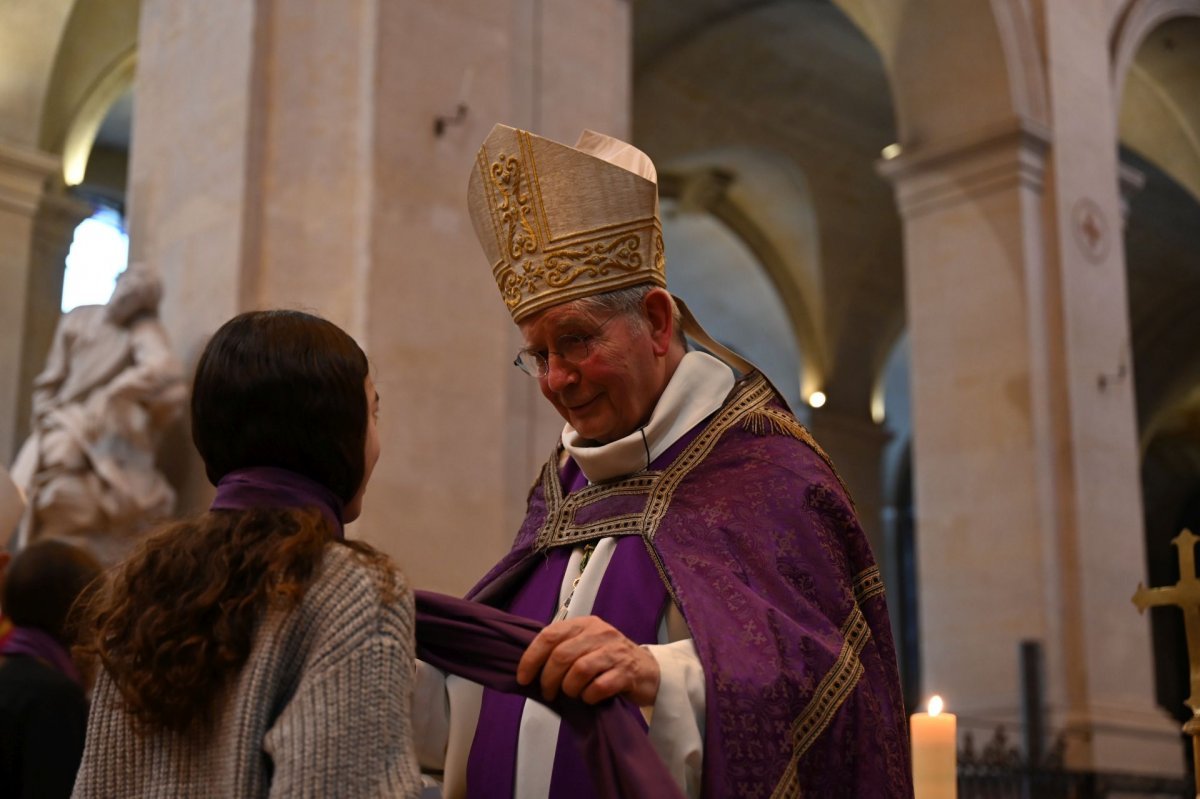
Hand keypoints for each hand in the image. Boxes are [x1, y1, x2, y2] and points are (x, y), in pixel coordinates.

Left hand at [516, 615, 659, 705]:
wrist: (648, 671)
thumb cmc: (609, 660)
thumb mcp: (586, 645)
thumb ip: (562, 649)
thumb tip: (529, 669)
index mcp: (584, 624)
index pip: (549, 635)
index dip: (531, 658)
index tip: (523, 678)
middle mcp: (599, 633)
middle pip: (562, 655)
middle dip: (549, 679)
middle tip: (548, 693)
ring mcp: (615, 652)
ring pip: (579, 670)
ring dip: (569, 689)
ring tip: (571, 695)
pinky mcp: (627, 672)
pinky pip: (599, 686)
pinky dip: (589, 696)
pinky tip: (590, 698)